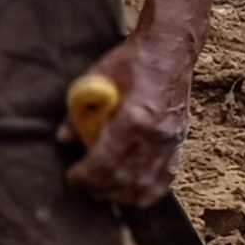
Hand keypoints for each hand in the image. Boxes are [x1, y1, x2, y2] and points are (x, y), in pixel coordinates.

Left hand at [63, 27, 192, 209]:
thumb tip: (64, 138)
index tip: (73, 178)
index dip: (86, 176)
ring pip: (146, 184)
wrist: (169, 50)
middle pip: (125, 178)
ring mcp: (171, 141)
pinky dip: (149, 191)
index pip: (106, 162)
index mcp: (134, 119)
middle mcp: (155, 135)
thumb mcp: (96, 79)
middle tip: (83, 186)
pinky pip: (166, 178)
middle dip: (100, 187)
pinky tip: (133, 194)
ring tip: (103, 192)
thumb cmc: (133, 61)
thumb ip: (79, 111)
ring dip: (122, 194)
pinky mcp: (180, 141)